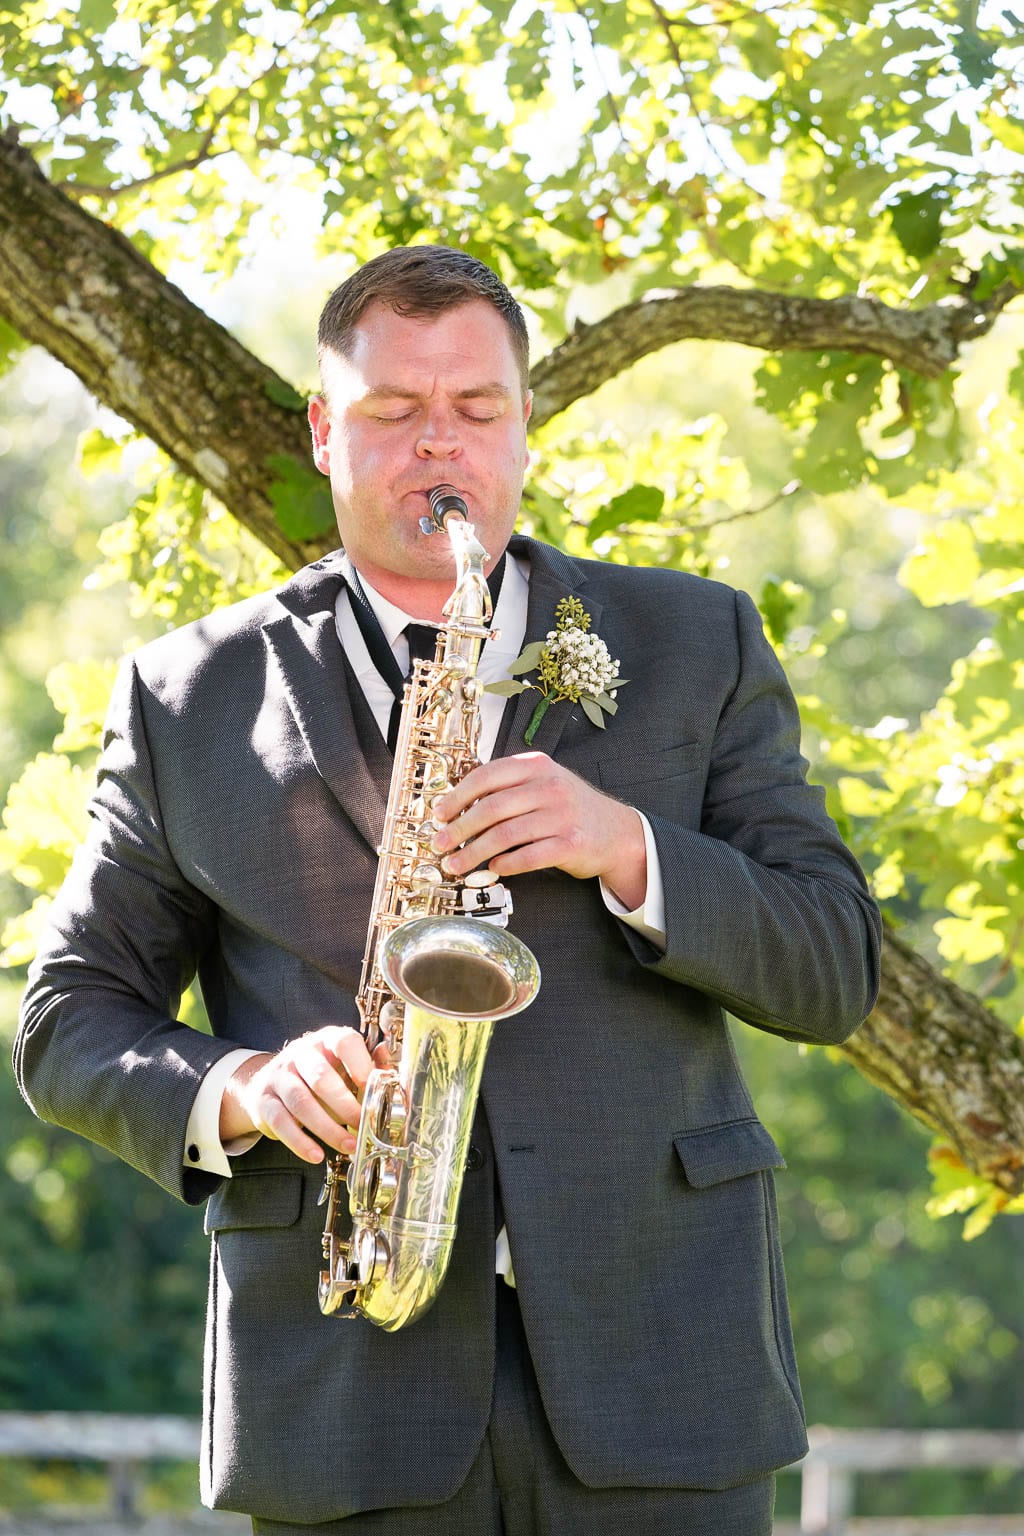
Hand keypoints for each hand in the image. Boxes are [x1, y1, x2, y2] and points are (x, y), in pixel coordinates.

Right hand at [219, 1026, 389, 1164]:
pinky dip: (299, 1141)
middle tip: (363, 1126)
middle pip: (321, 1077)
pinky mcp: (264, 1101)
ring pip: (301, 1102)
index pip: (344, 1042)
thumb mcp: (343, 1067)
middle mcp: (300, 1053)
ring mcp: (279, 1076)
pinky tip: (316, 1155)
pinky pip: (280, 1122)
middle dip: (345, 1105)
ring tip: (348, 1146)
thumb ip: (369, 1068)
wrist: (269, 1083)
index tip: (373, 1089)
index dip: (361, 1064)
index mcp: (326, 1040)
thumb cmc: (317, 1077)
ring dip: (327, 1129)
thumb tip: (392, 1072)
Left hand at [432, 752, 646, 909]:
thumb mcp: (541, 784)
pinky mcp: (571, 843)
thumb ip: (507, 789)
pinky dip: (506, 864)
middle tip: (440, 845)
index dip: (457, 797)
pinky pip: (529, 856)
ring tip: (456, 866)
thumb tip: (457, 808)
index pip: (486, 776)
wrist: (616, 831)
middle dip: (459, 830)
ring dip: (475, 853)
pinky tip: (494, 868)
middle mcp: (549, 787)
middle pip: (491, 808)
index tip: (439, 815)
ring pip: (505, 835)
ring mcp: (562, 815)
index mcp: (536, 766)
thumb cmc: (568, 809)